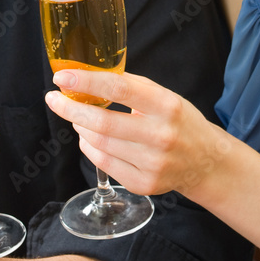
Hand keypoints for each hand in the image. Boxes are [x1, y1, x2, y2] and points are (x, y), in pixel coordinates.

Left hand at [44, 69, 230, 196]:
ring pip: (99, 144)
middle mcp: (161, 136)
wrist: (206, 162)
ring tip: (78, 117)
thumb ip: (130, 86)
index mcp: (167, 106)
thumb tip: (88, 76)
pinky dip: (90, 147)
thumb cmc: (179, 122)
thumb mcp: (164, 96)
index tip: (62, 77)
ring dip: (81, 127)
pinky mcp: (144, 184)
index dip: (86, 82)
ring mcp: (152, 164)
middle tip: (54, 98)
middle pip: (102, 123)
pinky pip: (104, 163)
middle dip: (70, 109)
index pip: (118, 90)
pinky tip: (90, 138)